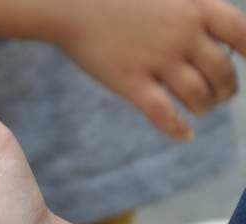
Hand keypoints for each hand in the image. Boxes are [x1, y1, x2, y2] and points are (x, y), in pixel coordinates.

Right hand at [56, 0, 245, 141]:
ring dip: (205, 107)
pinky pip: (163, 113)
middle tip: (222, 95)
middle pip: (222, 72)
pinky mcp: (130, 82)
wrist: (70, 3)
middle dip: (227, 88)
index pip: (242, 34)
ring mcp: (156, 60)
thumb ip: (190, 10)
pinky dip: (178, 128)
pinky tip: (185, 136)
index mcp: (195, 7)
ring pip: (198, 96)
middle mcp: (182, 35)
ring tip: (202, 109)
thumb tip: (210, 36)